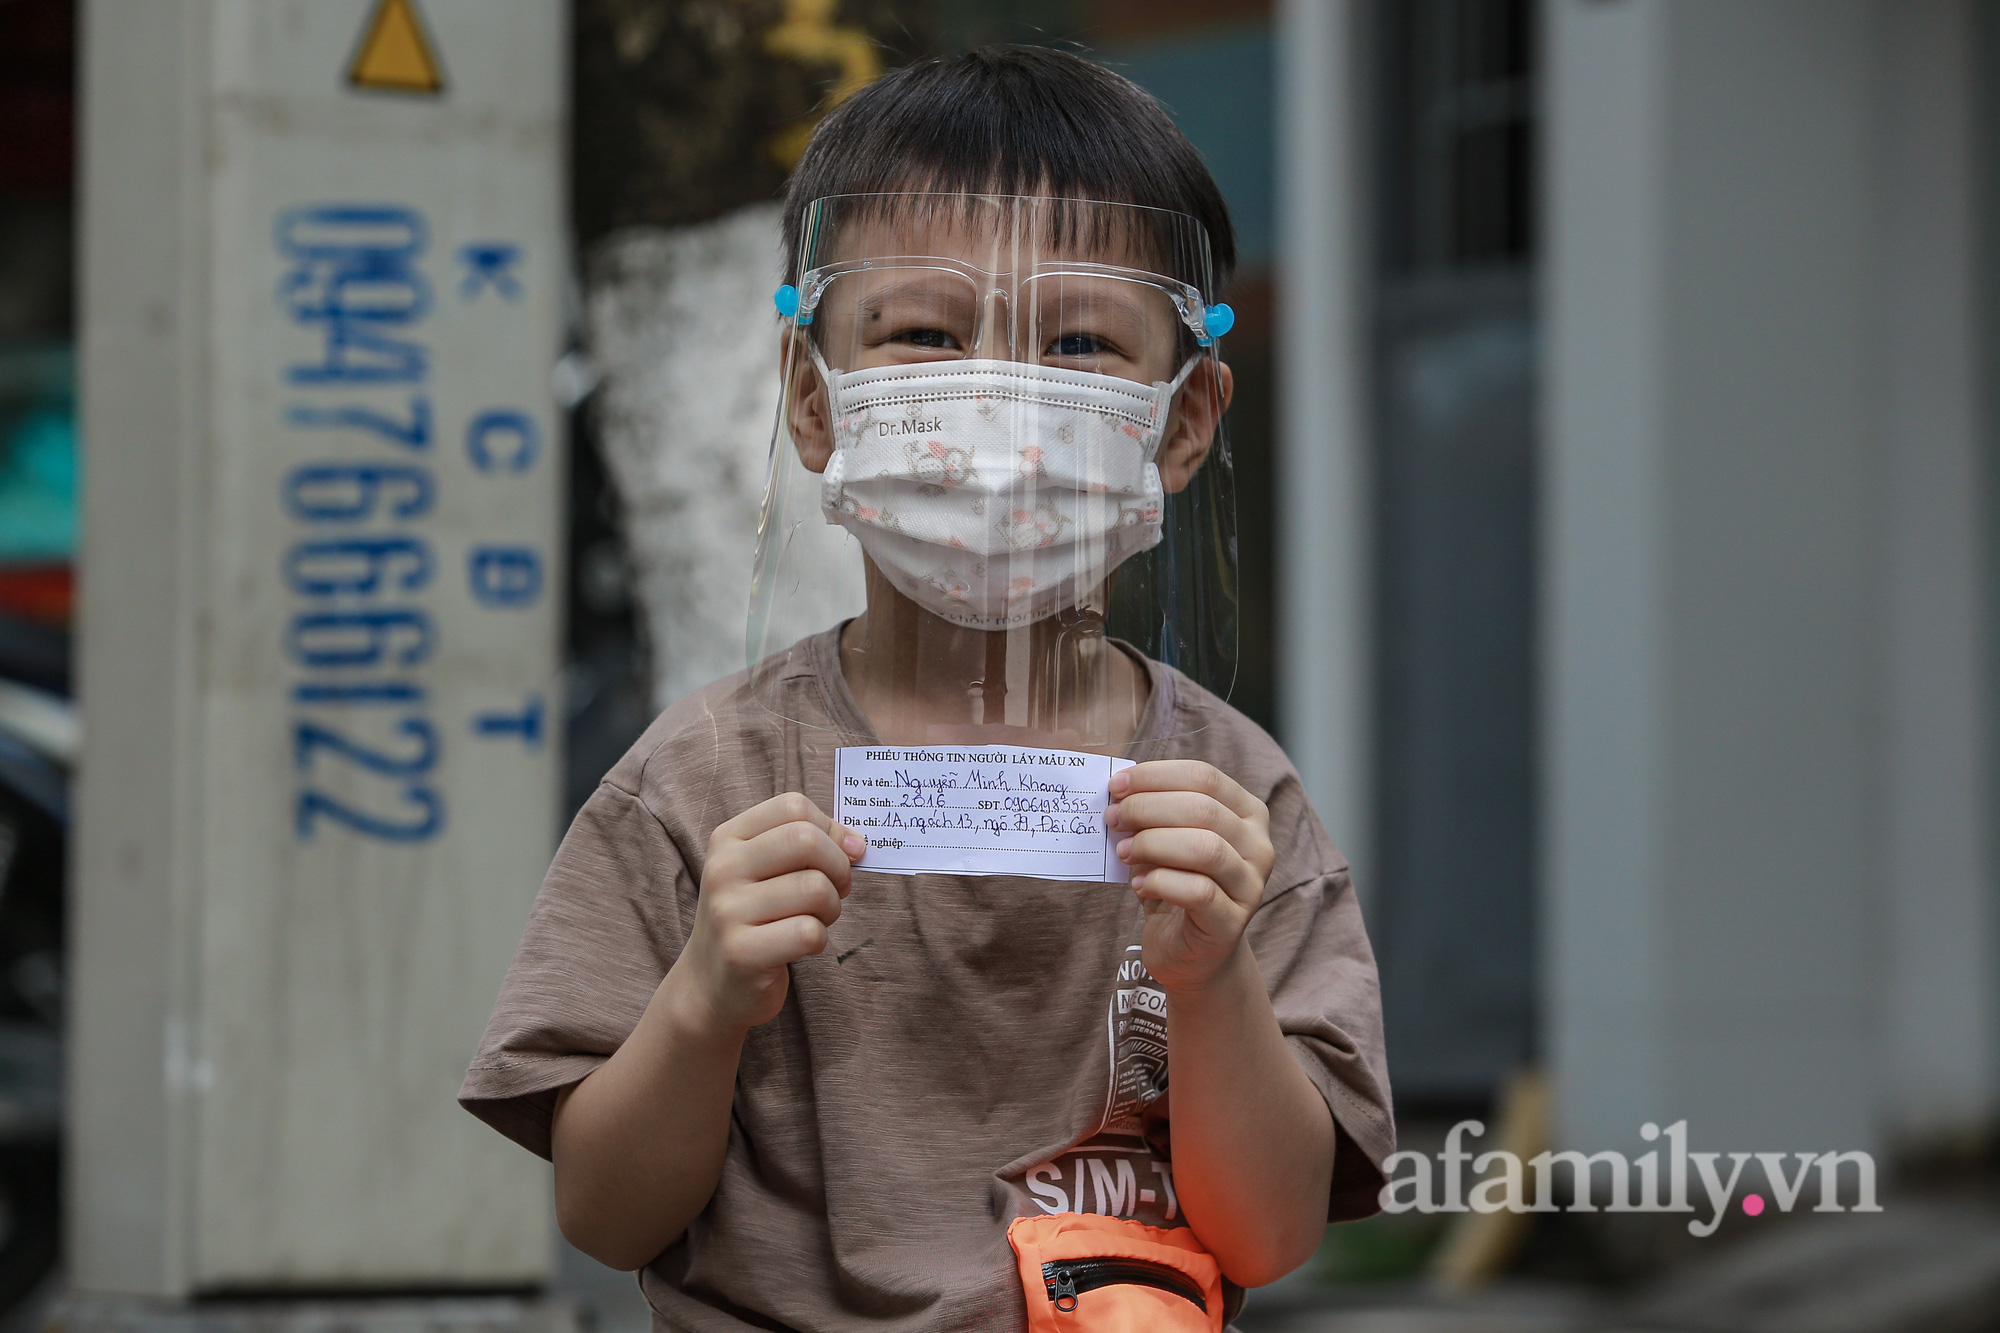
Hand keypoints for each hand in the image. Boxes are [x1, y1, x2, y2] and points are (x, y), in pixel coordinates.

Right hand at [681, 793, 864, 1033]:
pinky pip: (809, 932)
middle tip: (835, 891)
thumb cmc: (754, 918)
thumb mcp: (769, 871)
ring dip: (831, 908)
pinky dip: (819, 939)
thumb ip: (811, 845)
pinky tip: (801, 946)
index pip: (793, 806)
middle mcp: (723, 868)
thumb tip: (857, 843)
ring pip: (814, 888)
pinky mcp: (741, 952)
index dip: (830, 829)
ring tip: (815, 920)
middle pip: (805, 840)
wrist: (710, 985)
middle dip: (838, 867)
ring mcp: (727, 910)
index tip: (841, 855)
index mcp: (729, 838)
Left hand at [1105, 761, 1273, 992]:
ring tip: (1124, 852)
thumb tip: (1118, 790)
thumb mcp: (1167, 840)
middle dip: (1148, 808)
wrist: (1192, 952)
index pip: (1204, 777)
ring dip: (1153, 844)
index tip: (1117, 785)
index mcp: (1247, 813)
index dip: (1156, 776)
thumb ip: (1152, 813)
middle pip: (1203, 809)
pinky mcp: (1233, 923)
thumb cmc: (1177, 884)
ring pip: (1205, 848)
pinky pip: (1198, 892)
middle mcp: (1258, 846)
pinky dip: (1161, 882)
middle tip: (1113, 818)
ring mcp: (1250, 886)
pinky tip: (1139, 884)